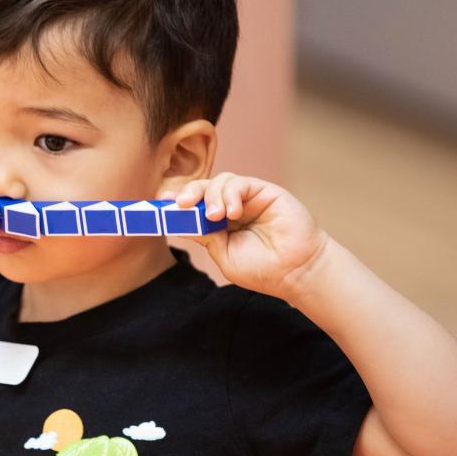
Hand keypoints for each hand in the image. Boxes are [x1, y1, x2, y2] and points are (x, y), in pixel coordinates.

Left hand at [161, 172, 330, 299]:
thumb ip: (203, 235)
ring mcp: (248, 199)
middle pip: (203, 189)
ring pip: (220, 182)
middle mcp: (231, 208)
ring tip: (218, 217)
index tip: (160, 203)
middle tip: (181, 204)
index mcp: (218, 224)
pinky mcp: (264, 191)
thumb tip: (178, 220)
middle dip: (188, 193)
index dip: (177, 202)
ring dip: (212, 196)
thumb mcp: (224, 254)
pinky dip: (231, 194)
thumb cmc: (262, 269)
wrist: (296, 272)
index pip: (193, 207)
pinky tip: (234, 212)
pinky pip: (240, 183)